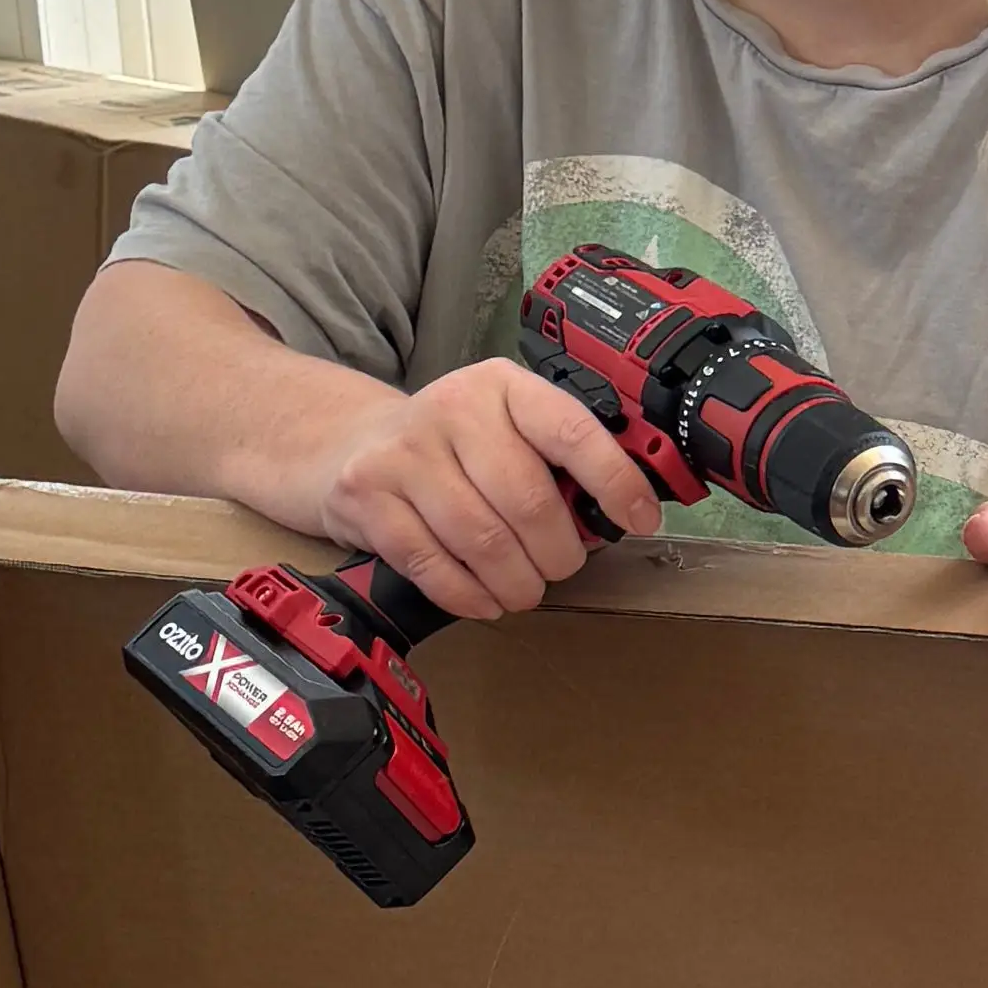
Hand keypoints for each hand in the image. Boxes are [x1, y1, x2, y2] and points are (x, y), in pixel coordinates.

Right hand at [311, 359, 659, 618]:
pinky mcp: (367, 498)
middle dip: (558, 553)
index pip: (572, 431)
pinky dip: (468, 595)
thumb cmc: (450, 447)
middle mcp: (453, 410)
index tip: (640, 519)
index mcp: (502, 387)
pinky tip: (484, 600)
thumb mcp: (504, 427)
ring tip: (524, 590)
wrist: (348, 444)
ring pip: (482, 540)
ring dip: (516, 583)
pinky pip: (433, 566)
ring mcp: (405, 453)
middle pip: (528, 501)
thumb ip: (555, 459)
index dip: (615, 482)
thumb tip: (625, 512)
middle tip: (561, 568)